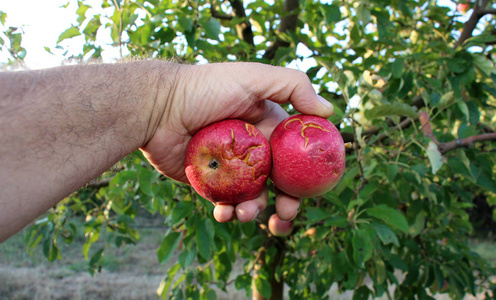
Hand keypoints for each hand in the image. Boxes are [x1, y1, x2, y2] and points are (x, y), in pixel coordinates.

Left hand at [140, 62, 333, 222]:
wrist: (160, 106)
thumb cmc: (207, 89)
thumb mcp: (254, 77)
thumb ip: (294, 86)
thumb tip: (329, 112)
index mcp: (267, 128)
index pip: (295, 155)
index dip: (307, 174)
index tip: (312, 189)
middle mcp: (252, 149)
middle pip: (279, 183)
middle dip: (287, 203)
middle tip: (286, 215)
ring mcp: (231, 168)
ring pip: (254, 197)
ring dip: (255, 211)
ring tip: (246, 213)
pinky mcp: (209, 183)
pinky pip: (225, 203)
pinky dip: (228, 212)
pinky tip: (224, 212)